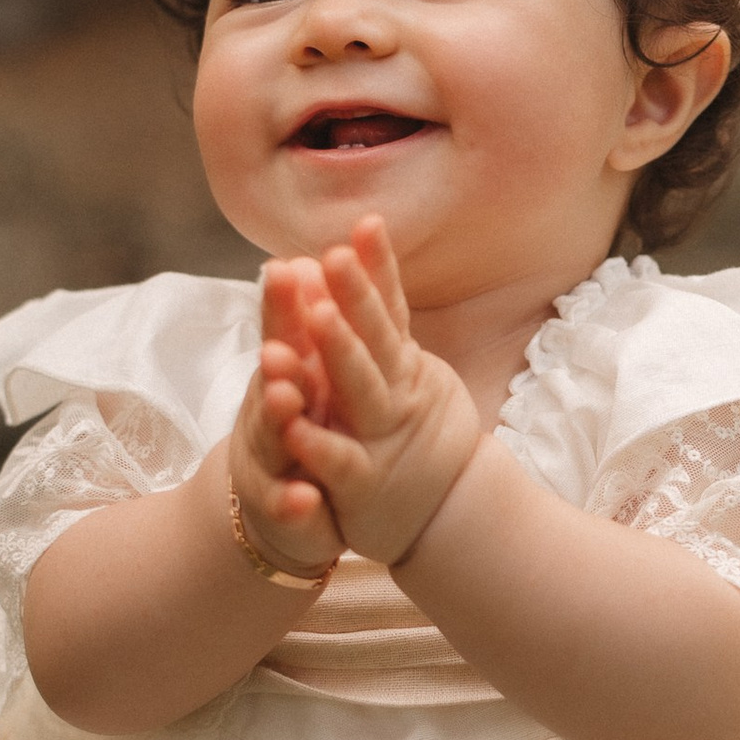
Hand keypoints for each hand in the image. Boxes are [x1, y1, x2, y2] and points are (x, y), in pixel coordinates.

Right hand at [226, 258, 345, 576]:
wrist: (274, 504)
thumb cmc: (298, 424)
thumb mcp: (306, 372)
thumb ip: (306, 324)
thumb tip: (305, 259)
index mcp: (287, 373)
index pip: (283, 330)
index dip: (282, 303)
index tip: (285, 267)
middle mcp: (270, 410)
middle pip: (273, 378)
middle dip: (279, 355)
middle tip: (284, 336)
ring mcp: (269, 458)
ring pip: (272, 437)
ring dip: (278, 418)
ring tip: (287, 400)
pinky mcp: (277, 507)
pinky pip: (283, 504)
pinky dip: (292, 501)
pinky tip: (304, 499)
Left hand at [268, 216, 481, 569]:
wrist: (446, 517)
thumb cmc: (414, 440)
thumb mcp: (407, 379)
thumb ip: (384, 329)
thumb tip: (359, 263)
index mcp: (403, 368)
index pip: (393, 309)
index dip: (379, 269)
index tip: (367, 222)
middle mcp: (398, 396)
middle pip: (379, 340)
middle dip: (357, 297)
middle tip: (333, 256)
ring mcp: (382, 438)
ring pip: (361, 392)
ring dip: (338, 354)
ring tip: (316, 316)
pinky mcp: (363, 485)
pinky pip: (340, 460)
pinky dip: (318, 442)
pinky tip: (292, 419)